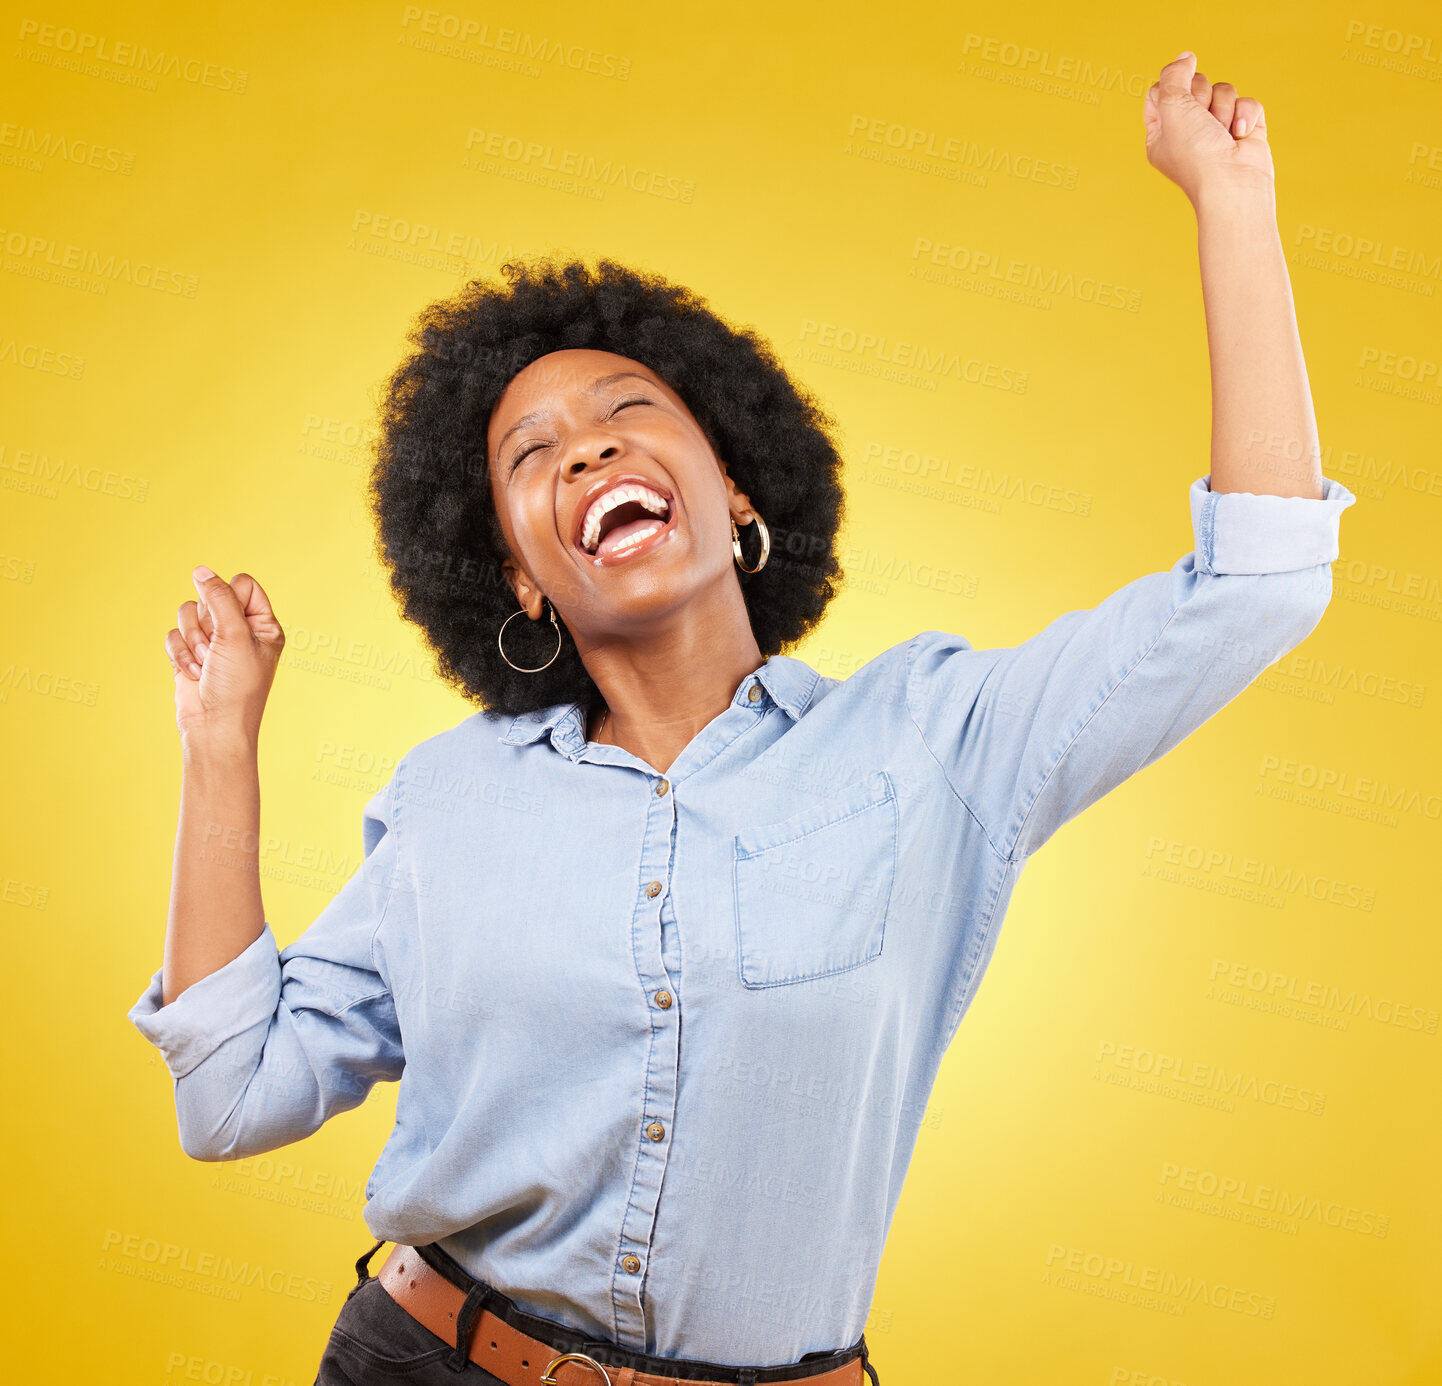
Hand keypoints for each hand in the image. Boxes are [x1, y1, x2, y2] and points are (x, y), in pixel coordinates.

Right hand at [164, 567, 284, 742]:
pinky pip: (173, 634)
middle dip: (207, 624)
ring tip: (205, 665)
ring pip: (188, 613)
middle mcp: (239, 630)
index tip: (231, 623)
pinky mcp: (190, 653)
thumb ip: (219, 598)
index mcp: (263, 624)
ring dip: (192, 641)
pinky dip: (180, 654)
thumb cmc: (236, 686)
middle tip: (217, 650)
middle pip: (210, 596)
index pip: (242, 584)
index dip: (229, 596)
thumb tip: (200, 570)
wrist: (213, 726)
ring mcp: (213, 642)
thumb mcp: (234, 635)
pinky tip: (193, 674)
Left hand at [1144, 51, 1273, 206]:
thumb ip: (1173, 76)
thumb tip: (1186, 57)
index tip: (1176, 105)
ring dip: (1223, 108)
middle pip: (1195, 84)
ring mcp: (1217, 129)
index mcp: (1161, 132)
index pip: (1160, 91)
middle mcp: (1188, 130)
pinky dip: (1245, 115)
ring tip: (1221, 133)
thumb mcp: (1172, 108)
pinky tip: (1240, 136)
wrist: (1232, 184)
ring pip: (1223, 89)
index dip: (1171, 89)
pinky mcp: (1244, 128)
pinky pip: (1247, 101)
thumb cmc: (1196, 153)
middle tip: (1201, 122)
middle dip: (1201, 98)